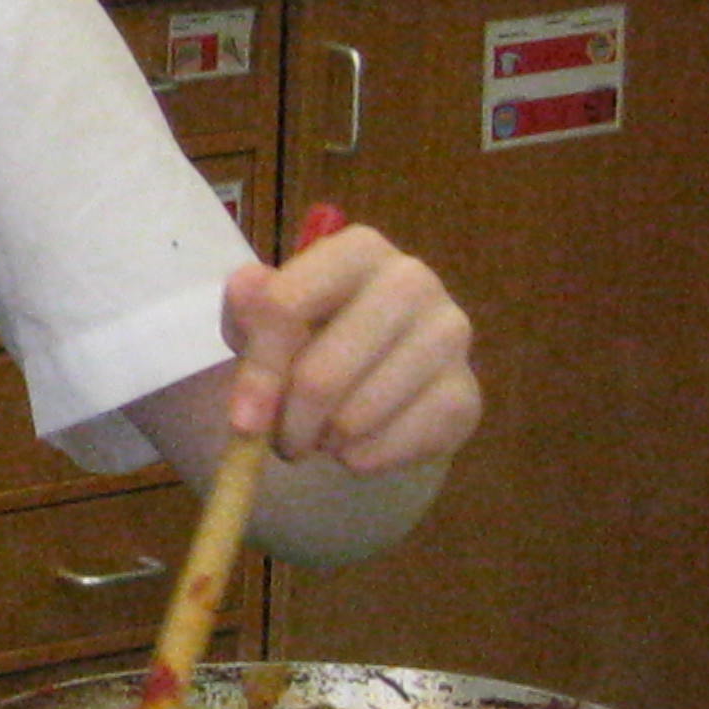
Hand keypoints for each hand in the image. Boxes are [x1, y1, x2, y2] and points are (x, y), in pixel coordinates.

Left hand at [220, 219, 479, 475]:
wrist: (379, 371)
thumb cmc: (313, 334)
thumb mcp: (267, 316)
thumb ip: (249, 304)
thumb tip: (248, 287)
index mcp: (357, 249)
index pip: (284, 306)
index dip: (256, 371)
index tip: (242, 419)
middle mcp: (412, 281)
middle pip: (320, 375)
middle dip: (288, 423)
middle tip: (279, 441)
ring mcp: (448, 337)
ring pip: (354, 418)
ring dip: (321, 442)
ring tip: (316, 434)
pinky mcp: (466, 394)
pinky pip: (391, 447)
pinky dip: (360, 459)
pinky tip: (356, 442)